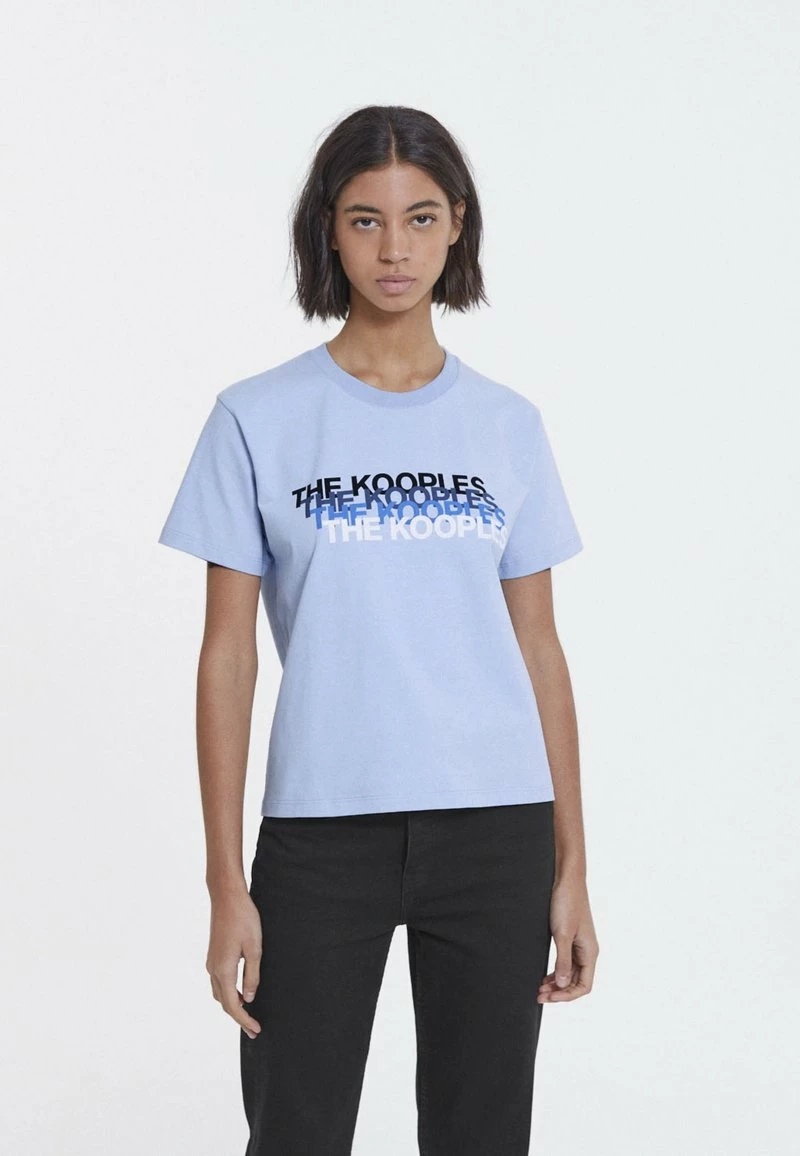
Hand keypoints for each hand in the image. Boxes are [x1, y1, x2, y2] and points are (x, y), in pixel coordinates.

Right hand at [206, 888, 262, 1038]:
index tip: (256, 1030)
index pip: (233, 1005)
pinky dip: (229, 992)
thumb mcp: (254, 948)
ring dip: (233, 1005)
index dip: (244, 1020)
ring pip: (220, 993)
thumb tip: (250, 998)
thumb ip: (252, 975)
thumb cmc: (244, 919)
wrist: (226, 897)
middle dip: (239, 1017)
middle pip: (224, 1002)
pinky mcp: (214, 955)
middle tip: (255, 1028)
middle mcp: (213, 969)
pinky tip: (241, 991)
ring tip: (249, 1013)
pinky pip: (219, 982)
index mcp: (224, 970)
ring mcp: (211, 962)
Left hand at [537, 875, 598, 1002]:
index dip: (568, 996)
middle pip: (576, 982)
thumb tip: (562, 985)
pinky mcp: (570, 938)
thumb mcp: (562, 934)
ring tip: (539, 989)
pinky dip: (555, 971)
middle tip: (539, 995)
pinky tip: (544, 975)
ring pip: (569, 973)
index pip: (584, 986)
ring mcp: (579, 945)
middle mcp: (587, 951)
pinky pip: (565, 962)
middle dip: (559, 991)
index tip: (550, 997)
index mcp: (590, 952)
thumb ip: (562, 960)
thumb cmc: (566, 903)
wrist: (566, 880)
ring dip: (556, 983)